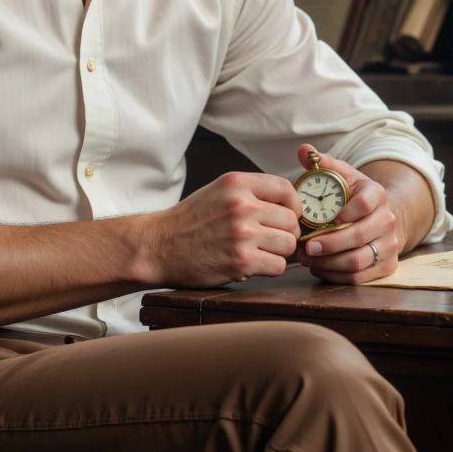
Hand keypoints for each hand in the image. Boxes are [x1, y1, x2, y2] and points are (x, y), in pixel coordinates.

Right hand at [151, 172, 301, 287]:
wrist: (159, 246)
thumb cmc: (190, 221)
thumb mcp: (218, 191)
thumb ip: (251, 192)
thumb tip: (288, 203)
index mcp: (237, 183)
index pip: (286, 189)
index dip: (293, 205)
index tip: (288, 215)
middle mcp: (242, 205)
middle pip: (291, 221)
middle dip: (284, 233)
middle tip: (267, 239)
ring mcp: (242, 233)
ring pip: (288, 244)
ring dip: (277, 252)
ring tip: (257, 252)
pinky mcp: (241, 260)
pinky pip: (278, 266)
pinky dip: (269, 268)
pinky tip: (251, 265)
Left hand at [294, 145, 399, 283]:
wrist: (377, 217)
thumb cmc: (351, 196)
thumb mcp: (341, 176)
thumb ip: (323, 163)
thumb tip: (304, 150)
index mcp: (376, 195)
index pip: (364, 204)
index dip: (343, 213)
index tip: (323, 219)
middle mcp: (388, 220)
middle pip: (359, 236)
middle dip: (328, 244)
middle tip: (305, 247)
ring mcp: (390, 245)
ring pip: (358, 261)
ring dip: (328, 263)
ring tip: (307, 258)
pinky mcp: (387, 266)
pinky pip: (359, 278)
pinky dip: (335, 276)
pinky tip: (319, 268)